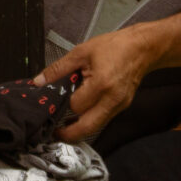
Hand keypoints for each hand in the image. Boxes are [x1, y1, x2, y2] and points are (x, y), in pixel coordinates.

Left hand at [36, 26, 155, 143]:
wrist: (142, 48)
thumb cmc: (114, 47)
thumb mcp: (81, 52)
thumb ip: (58, 69)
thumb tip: (39, 81)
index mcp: (102, 84)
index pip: (76, 106)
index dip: (63, 104)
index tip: (54, 102)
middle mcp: (112, 99)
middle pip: (88, 128)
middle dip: (70, 133)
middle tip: (55, 132)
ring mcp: (119, 106)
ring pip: (96, 127)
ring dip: (80, 128)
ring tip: (65, 125)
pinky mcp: (122, 106)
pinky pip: (103, 119)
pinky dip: (90, 120)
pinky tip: (81, 114)